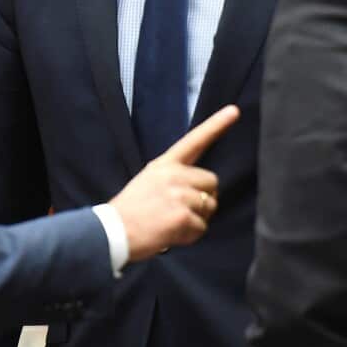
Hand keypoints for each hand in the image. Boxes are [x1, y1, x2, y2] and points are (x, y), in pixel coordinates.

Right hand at [109, 105, 239, 261]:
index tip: (234, 111)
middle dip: (205, 198)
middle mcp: (174, 175)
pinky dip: (190, 235)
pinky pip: (201, 227)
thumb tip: (201, 191)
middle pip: (212, 182)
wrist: (112, 232)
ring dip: (196, 219)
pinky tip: (171, 234)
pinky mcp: (182, 216)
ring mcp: (179, 195)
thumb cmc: (130, 210)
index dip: (216, 125)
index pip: (194, 141)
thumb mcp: (148, 181)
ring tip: (172, 223)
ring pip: (209, 207)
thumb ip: (174, 178)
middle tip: (183, 210)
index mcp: (165, 164)